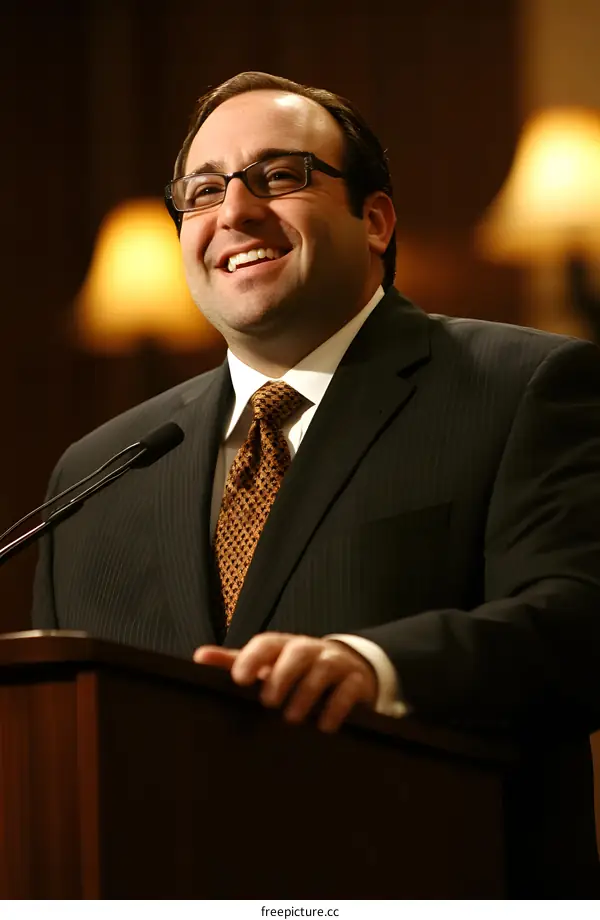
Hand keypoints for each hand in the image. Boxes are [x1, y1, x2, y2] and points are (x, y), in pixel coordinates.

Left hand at [193, 633, 377, 731]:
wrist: (347, 670)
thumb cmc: (295, 671)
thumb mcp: (266, 666)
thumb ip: (236, 663)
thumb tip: (199, 657)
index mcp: (284, 646)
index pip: (267, 643)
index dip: (253, 658)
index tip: (239, 679)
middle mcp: (310, 650)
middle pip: (297, 652)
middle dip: (283, 675)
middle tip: (268, 703)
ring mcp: (335, 664)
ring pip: (323, 668)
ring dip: (307, 692)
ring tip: (292, 718)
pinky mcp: (357, 681)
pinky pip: (349, 689)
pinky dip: (337, 707)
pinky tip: (324, 726)